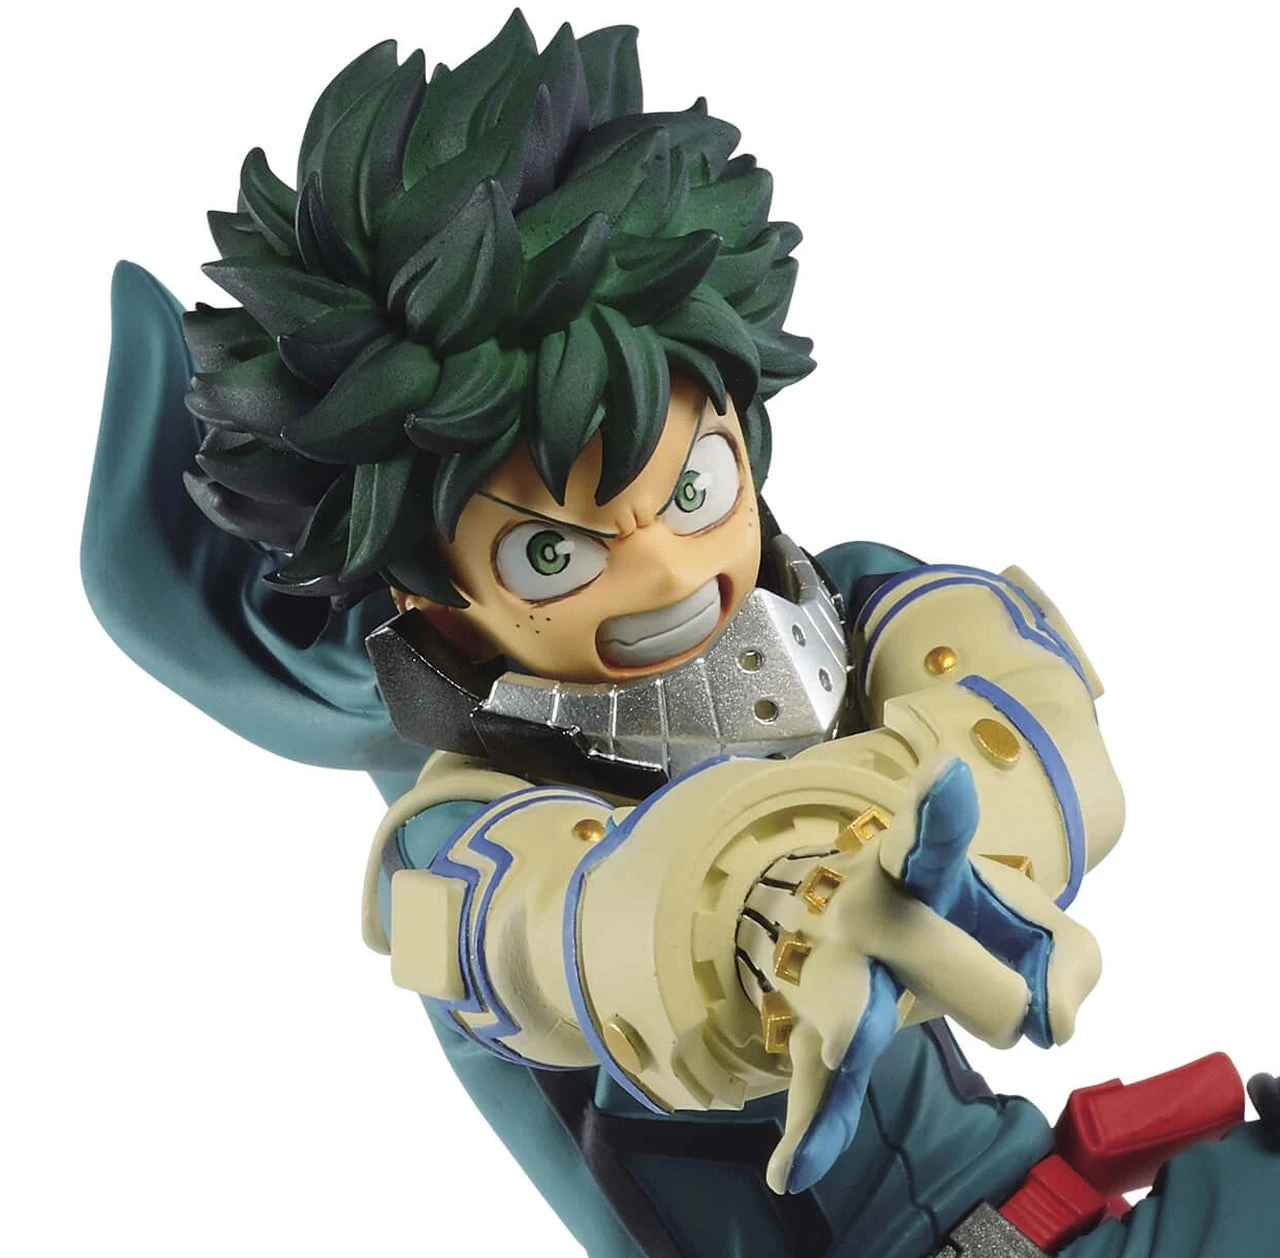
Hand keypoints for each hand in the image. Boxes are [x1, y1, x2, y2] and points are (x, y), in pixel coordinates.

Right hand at [752, 756, 1100, 1192]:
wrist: (893, 938)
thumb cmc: (970, 922)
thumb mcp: (1038, 926)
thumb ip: (1072, 961)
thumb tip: (1054, 1025)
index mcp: (916, 865)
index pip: (930, 837)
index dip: (939, 811)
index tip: (949, 776)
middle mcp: (862, 908)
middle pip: (906, 938)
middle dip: (971, 980)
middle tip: (1016, 1016)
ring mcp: (832, 970)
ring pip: (846, 999)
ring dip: (853, 1027)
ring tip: (850, 1045)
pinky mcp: (818, 1031)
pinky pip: (814, 1079)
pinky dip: (811, 1125)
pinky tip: (789, 1173)